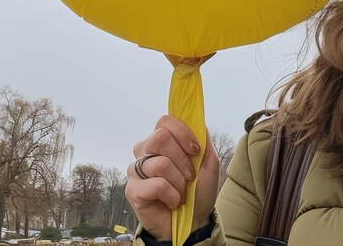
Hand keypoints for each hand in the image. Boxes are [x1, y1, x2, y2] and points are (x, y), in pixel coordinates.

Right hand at [125, 116, 219, 240]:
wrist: (193, 221)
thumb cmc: (199, 190)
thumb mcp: (209, 162)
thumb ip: (204, 139)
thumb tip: (197, 121)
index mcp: (162, 140)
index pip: (165, 121)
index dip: (183, 132)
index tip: (196, 150)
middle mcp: (145, 150)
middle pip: (160, 137)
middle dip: (182, 159)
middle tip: (190, 176)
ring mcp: (137, 170)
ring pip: (160, 163)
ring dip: (179, 181)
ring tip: (182, 192)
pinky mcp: (132, 190)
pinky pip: (156, 185)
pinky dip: (172, 195)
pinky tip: (173, 201)